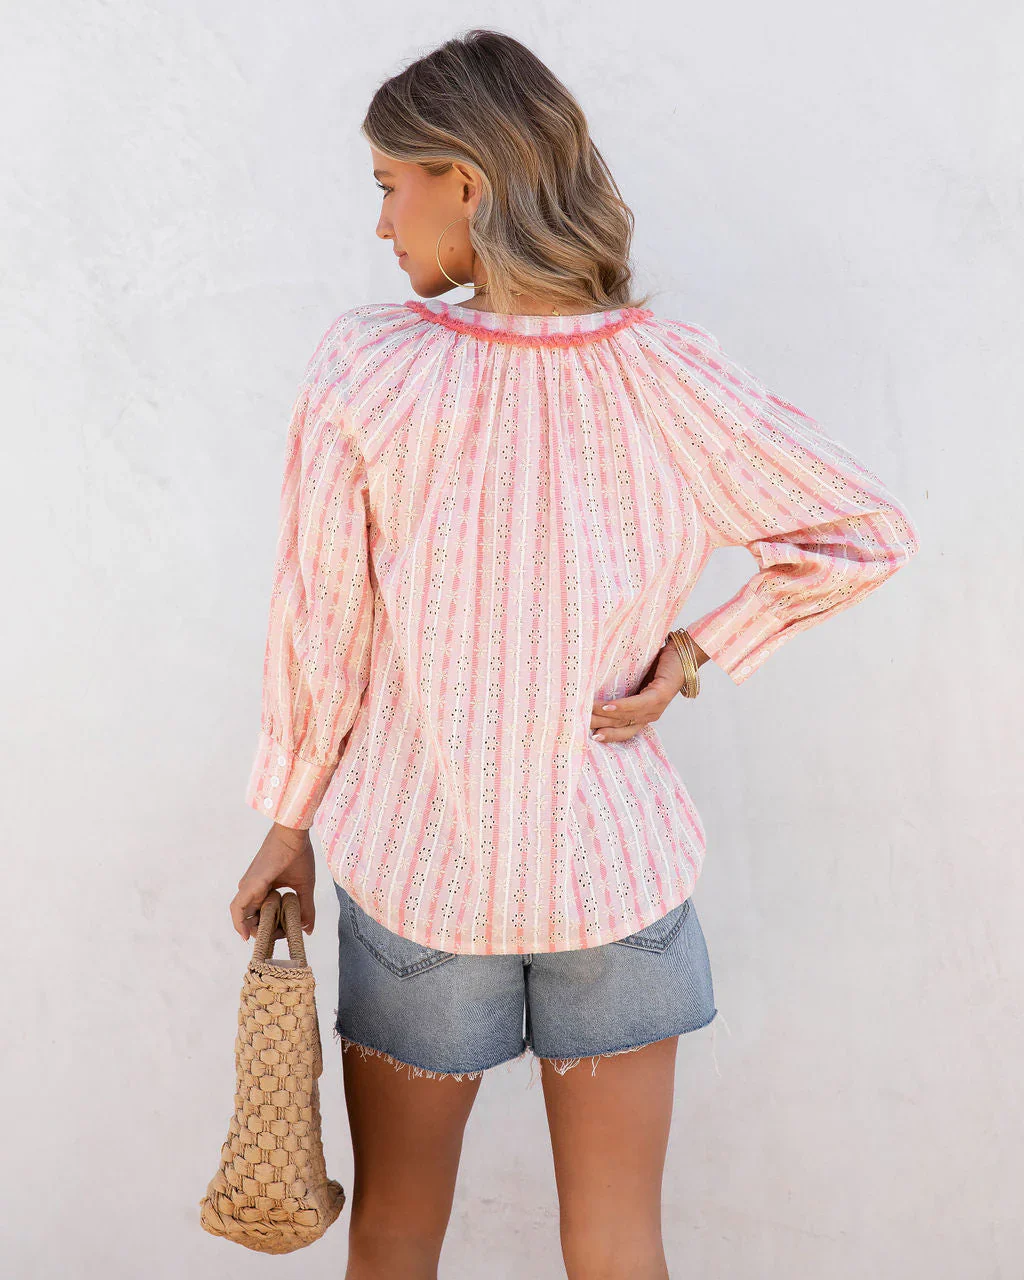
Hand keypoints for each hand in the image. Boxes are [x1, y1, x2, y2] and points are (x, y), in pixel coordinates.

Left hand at [230, 823, 315, 942]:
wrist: (293, 835)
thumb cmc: (298, 855)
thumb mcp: (304, 887)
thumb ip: (306, 908)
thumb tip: (308, 929)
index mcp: (263, 889)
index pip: (263, 915)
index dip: (275, 927)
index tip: (289, 930)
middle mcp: (252, 889)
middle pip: (253, 920)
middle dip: (267, 932)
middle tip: (284, 934)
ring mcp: (248, 888)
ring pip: (245, 918)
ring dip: (258, 931)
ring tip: (274, 935)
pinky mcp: (249, 886)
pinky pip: (237, 910)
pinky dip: (240, 924)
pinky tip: (247, 935)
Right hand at [589, 641, 694, 742]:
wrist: (684, 653)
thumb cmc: (658, 665)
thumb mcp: (636, 679)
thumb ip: (620, 687)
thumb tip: (591, 685)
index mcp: (643, 714)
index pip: (622, 731)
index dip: (606, 736)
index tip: (586, 737)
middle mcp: (649, 715)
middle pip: (620, 726)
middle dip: (597, 726)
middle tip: (576, 724)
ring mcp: (655, 707)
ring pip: (625, 716)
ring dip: (603, 716)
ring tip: (585, 713)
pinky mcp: (660, 696)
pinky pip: (637, 704)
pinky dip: (621, 706)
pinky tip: (607, 706)